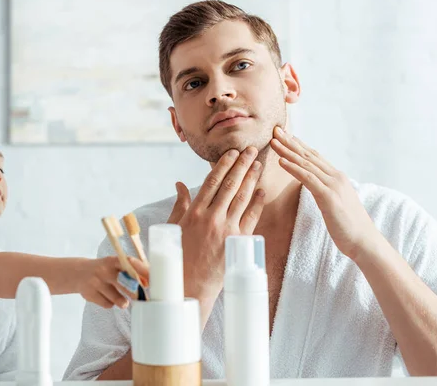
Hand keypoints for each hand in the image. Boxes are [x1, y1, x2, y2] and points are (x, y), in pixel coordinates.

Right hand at [77, 256, 149, 308]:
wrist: (79, 273)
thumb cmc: (104, 269)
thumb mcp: (115, 265)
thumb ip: (130, 272)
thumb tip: (147, 283)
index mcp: (113, 260)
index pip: (130, 264)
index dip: (142, 271)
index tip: (150, 282)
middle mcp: (104, 270)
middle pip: (125, 285)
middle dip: (135, 293)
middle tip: (139, 297)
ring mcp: (96, 282)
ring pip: (118, 299)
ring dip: (123, 302)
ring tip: (123, 301)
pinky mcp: (90, 294)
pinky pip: (108, 304)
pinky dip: (111, 303)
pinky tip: (107, 297)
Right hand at [167, 148, 265, 300]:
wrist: (190, 285)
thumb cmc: (179, 255)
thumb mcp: (174, 227)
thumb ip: (179, 204)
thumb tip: (180, 184)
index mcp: (194, 212)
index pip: (212, 182)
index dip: (224, 165)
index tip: (232, 152)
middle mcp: (211, 218)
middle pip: (230, 185)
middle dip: (241, 165)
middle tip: (251, 150)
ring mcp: (226, 230)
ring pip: (241, 198)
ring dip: (251, 179)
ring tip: (258, 164)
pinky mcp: (237, 242)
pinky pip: (251, 218)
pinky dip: (257, 203)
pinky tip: (262, 191)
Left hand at [270, 126, 380, 259]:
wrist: (364, 241)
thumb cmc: (348, 227)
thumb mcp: (335, 204)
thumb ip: (326, 192)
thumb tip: (316, 188)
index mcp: (336, 178)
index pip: (314, 157)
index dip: (299, 145)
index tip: (285, 135)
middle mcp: (336, 177)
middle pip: (308, 155)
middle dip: (291, 142)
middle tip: (275, 130)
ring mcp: (333, 185)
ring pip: (306, 164)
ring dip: (288, 151)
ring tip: (274, 141)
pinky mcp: (329, 196)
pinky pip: (308, 179)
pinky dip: (293, 168)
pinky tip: (281, 162)